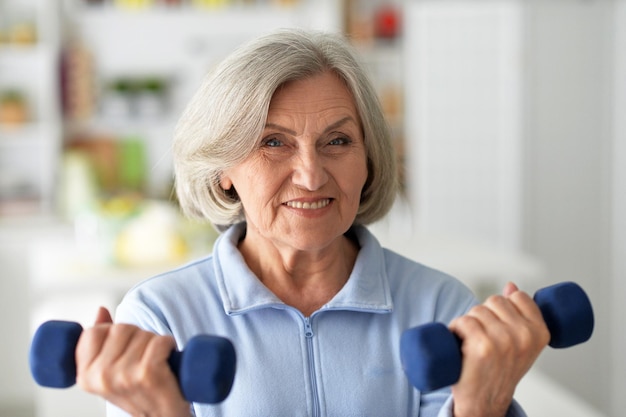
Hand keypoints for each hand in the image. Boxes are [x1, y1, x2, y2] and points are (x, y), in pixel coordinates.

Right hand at [75, 307, 190, 416]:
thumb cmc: (139, 394)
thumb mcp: (111, 371)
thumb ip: (101, 341)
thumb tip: (101, 311)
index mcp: (85, 376)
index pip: (93, 332)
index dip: (113, 333)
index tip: (124, 348)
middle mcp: (101, 377)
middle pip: (121, 328)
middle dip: (138, 336)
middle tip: (144, 356)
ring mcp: (124, 376)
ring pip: (143, 333)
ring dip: (155, 341)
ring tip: (156, 361)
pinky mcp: (148, 374)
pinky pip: (160, 341)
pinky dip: (169, 344)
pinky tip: (168, 357)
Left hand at [448, 283, 549, 416]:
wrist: (485, 402)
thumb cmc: (500, 370)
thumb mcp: (520, 343)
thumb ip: (519, 313)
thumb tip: (510, 286)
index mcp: (540, 333)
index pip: (518, 296)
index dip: (502, 308)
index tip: (499, 325)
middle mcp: (525, 336)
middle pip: (494, 300)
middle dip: (484, 314)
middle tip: (482, 337)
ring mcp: (504, 341)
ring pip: (477, 310)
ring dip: (468, 323)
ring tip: (471, 343)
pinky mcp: (482, 347)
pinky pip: (463, 321)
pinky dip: (455, 329)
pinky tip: (459, 344)